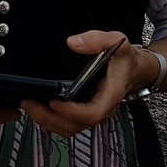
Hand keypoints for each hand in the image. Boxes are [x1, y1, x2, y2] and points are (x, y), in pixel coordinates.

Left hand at [20, 30, 148, 137]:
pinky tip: (40, 106)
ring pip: (70, 128)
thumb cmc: (126, 59)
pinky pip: (68, 123)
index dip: (72, 111)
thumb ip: (96, 39)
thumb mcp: (117, 41)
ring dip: (48, 120)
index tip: (54, 101)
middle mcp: (101, 107)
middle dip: (50, 118)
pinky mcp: (85, 111)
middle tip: (30, 104)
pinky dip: (52, 118)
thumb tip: (74, 42)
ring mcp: (92, 111)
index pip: (92, 112)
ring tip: (30, 105)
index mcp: (111, 94)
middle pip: (75, 125)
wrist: (137, 69)